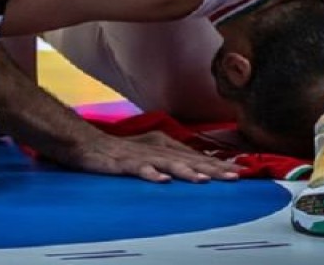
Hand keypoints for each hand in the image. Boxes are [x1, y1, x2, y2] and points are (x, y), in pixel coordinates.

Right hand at [51, 131, 242, 182]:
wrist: (83, 143)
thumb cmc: (116, 151)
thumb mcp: (148, 153)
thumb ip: (170, 159)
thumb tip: (195, 168)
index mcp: (162, 145)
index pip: (195, 156)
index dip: (218, 164)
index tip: (240, 172)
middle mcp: (155, 149)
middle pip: (188, 159)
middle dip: (212, 168)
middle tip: (235, 176)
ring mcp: (138, 156)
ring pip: (167, 163)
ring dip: (186, 171)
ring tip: (204, 180)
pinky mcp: (121, 163)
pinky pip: (137, 170)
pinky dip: (150, 174)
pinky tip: (162, 181)